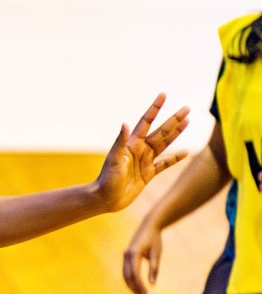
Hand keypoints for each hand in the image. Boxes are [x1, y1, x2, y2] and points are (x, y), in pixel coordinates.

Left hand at [93, 94, 189, 213]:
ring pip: (165, 143)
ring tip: (188, 121)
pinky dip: (175, 158)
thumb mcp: (115, 159)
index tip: (163, 94)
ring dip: (176, 133)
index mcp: (131, 143)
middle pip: (160, 131)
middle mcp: (140, 149)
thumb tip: (125, 123)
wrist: (106, 198)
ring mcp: (145, 161)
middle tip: (187, 108)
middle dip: (173, 119)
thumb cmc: (108, 179)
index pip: (146, 122)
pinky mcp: (149, 173)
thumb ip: (121, 141)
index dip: (155, 108)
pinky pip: (165, 163)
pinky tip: (185, 151)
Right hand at [122, 219, 163, 293]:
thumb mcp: (157, 254)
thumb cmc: (155, 239)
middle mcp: (126, 255)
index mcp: (134, 253)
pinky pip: (126, 271)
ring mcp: (124, 256)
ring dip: (131, 286)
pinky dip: (130, 280)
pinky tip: (137, 286)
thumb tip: (152, 284)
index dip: (140, 285)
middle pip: (127, 277)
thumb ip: (154, 269)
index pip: (135, 274)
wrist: (148, 226)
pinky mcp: (126, 257)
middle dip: (134, 288)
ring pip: (125, 275)